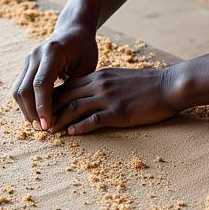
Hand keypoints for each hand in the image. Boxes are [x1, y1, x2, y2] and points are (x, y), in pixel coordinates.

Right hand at [13, 23, 98, 130]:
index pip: (41, 83)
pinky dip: (27, 103)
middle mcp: (35, 55)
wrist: (73, 29)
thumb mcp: (87, 66)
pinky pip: (21, 88)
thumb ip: (76, 87)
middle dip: (32, 112)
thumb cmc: (84, 48)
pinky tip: (37, 115)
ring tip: (40, 125)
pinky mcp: (26, 66)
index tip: (48, 125)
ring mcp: (28, 60)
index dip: (43, 106)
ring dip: (27, 110)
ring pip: (18, 90)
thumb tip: (67, 115)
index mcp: (52, 52)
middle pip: (25, 89)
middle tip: (43, 129)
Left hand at [49, 66, 181, 134]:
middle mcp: (100, 84)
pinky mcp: (119, 112)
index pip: (68, 85)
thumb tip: (88, 94)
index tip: (43, 109)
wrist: (169, 85)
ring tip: (49, 132)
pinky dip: (80, 127)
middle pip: (66, 96)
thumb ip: (103, 84)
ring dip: (59, 121)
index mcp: (99, 75)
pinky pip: (94, 120)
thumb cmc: (147, 84)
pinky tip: (71, 133)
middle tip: (39, 123)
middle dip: (50, 110)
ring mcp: (109, 98)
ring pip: (75, 108)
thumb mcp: (120, 78)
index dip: (53, 98)